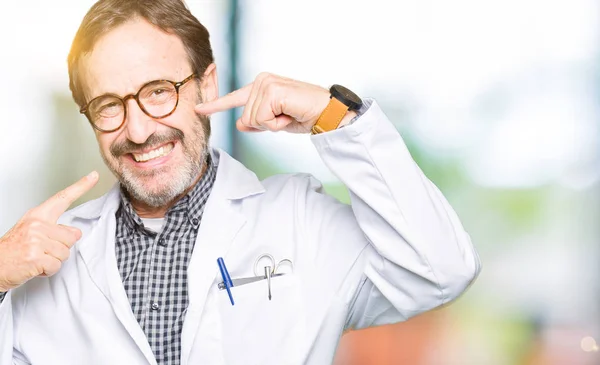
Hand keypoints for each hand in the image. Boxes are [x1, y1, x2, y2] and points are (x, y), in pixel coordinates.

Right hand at [0, 172, 98, 291]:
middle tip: (41, 250)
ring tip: (36, 258)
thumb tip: (75, 232)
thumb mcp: (30, 232)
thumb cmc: (11, 250)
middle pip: (71, 237)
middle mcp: (37, 225)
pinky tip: (35, 267)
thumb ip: (54, 229)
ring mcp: (36, 241)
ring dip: (53, 260)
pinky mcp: (36, 257)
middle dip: (60, 248)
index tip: (93, 176)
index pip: (62, 198)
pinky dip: (48, 270)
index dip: (80, 187)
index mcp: (37, 216)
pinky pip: (56, 266)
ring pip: (65, 253)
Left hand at [195, 72, 332, 133]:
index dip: (216, 105)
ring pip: (253, 120)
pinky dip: (276, 124)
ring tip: (289, 115)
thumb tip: (238, 124)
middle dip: (265, 125)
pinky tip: (289, 114)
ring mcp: (266, 83)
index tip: (199, 109)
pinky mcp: (271, 91)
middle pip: (245, 117)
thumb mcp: (276, 122)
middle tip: (286, 117)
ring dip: (272, 125)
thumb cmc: (306, 116)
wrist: (327, 113)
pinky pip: (262, 120)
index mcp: (262, 85)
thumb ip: (256, 122)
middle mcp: (262, 80)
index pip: (235, 98)